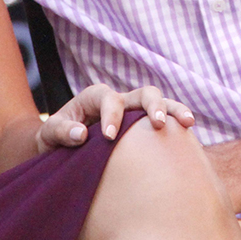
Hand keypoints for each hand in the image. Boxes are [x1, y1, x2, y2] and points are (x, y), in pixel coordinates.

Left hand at [36, 83, 194, 153]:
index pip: (108, 98)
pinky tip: (189, 137)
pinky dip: (176, 125)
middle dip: (152, 104)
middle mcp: (119, 101)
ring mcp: (134, 113)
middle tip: (156, 123)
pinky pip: (165, 122)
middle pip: (142, 92)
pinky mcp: (143, 128)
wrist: (63, 147)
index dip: (111, 115)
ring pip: (160, 103)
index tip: (108, 137)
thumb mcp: (51, 134)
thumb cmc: (57, 139)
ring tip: (187, 123)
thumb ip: (62, 131)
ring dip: (174, 110)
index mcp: (95, 97)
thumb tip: (81, 135)